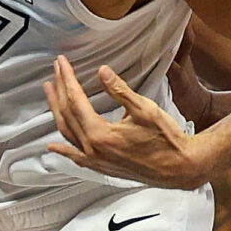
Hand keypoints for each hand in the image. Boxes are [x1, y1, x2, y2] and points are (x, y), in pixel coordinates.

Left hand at [44, 56, 213, 188]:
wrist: (179, 168)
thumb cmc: (165, 139)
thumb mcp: (144, 109)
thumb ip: (120, 90)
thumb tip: (102, 71)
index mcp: (100, 135)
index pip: (76, 101)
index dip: (68, 79)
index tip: (62, 63)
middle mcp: (93, 150)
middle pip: (67, 114)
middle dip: (59, 90)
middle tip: (55, 71)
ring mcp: (96, 161)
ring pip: (67, 133)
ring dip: (57, 111)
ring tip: (51, 93)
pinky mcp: (102, 167)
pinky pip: (76, 156)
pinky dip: (63, 149)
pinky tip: (53, 147)